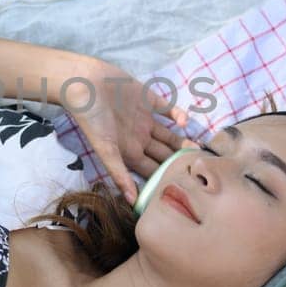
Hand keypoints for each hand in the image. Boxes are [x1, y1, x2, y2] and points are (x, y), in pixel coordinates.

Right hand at [71, 57, 196, 204]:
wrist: (85, 83)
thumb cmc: (92, 119)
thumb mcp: (105, 149)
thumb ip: (120, 174)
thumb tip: (133, 203)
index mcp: (129, 152)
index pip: (153, 171)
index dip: (167, 178)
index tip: (186, 186)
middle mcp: (138, 138)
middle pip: (164, 155)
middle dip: (180, 162)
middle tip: (199, 169)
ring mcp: (145, 119)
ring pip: (170, 135)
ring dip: (183, 142)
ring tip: (199, 150)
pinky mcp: (149, 100)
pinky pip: (169, 110)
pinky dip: (179, 116)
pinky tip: (185, 122)